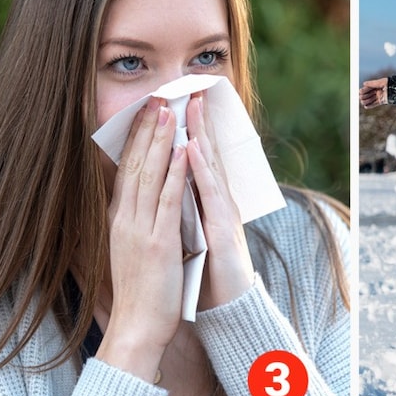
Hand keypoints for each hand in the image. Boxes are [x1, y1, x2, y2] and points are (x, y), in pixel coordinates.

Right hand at [97, 100, 188, 381]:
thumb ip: (133, 223)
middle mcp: (126, 219)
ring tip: (168, 109)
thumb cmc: (139, 293)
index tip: (144, 112)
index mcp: (120, 221)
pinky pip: (167, 200)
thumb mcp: (128, 250)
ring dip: (160, 140)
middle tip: (156, 98)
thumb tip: (135, 202)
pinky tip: (183, 149)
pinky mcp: (159, 242)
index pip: (126, 170)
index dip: (135, 140)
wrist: (136, 327)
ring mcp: (141, 229)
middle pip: (135, 165)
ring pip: (150, 174)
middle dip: (146, 129)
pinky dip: (175, 172)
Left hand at [186, 94, 255, 307]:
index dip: (187, 131)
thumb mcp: (190, 234)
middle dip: (196, 121)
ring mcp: (223, 214)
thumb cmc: (207, 274)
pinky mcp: (223, 230)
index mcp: (208, 203)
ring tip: (192, 106)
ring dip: (200, 133)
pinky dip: (199, 169)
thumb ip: (183, 210)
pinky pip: (209, 194)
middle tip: (188, 87)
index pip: (195, 159)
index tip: (175, 103)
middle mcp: (218, 202)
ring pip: (209, 166)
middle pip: (205, 153)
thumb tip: (168, 189)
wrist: (228, 308)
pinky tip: (191, 148)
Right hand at [360, 77, 388, 107]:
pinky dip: (370, 105)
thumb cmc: (391, 84)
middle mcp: (378, 91)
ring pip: (371, 99)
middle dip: (364, 96)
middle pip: (368, 94)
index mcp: (377, 85)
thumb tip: (364, 83)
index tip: (360, 92)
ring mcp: (380, 96)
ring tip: (362, 102)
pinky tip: (366, 106)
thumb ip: (373, 83)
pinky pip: (375, 104)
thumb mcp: (381, 82)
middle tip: (361, 97)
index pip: (368, 88)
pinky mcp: (382, 101)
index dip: (364, 90)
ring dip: (366, 101)